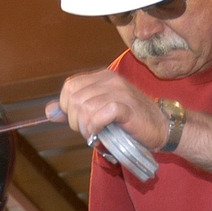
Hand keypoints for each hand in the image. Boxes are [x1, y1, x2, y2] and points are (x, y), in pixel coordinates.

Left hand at [47, 71, 168, 149]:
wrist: (162, 126)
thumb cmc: (130, 120)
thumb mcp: (99, 111)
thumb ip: (74, 110)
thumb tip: (49, 111)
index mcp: (101, 77)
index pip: (69, 87)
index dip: (66, 107)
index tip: (78, 120)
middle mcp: (109, 80)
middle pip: (74, 98)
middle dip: (74, 120)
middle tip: (87, 130)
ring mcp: (119, 92)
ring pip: (85, 108)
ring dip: (85, 126)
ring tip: (95, 133)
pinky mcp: (127, 107)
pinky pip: (100, 115)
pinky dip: (95, 127)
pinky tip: (100, 133)